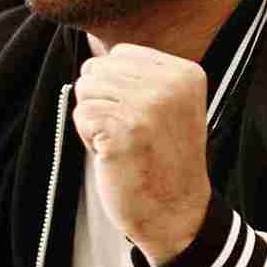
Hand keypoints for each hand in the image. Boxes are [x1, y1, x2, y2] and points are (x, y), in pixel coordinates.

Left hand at [72, 45, 211, 262]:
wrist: (175, 212)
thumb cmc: (163, 159)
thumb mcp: (170, 105)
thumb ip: (143, 76)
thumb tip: (95, 58)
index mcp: (186, 72)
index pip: (121, 54)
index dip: (117, 87)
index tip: (142, 117)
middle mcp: (170, 84)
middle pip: (98, 69)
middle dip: (103, 102)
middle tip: (129, 133)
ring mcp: (148, 106)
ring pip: (86, 88)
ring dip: (94, 119)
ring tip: (121, 142)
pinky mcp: (124, 129)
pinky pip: (80, 114)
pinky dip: (88, 138)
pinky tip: (113, 154)